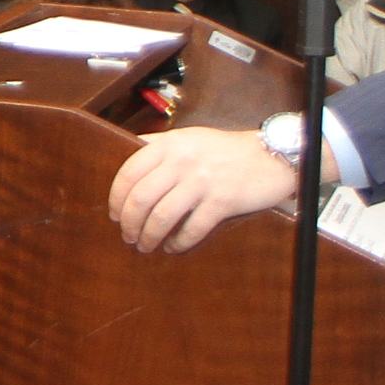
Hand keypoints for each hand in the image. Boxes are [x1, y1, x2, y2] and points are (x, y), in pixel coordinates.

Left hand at [108, 126, 300, 253]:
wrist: (270, 155)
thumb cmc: (225, 149)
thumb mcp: (188, 137)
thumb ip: (159, 144)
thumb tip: (128, 150)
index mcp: (169, 145)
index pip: (128, 173)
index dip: (116, 198)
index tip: (114, 214)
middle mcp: (182, 162)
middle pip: (140, 199)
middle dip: (129, 223)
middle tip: (127, 236)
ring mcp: (202, 182)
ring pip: (161, 217)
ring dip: (148, 237)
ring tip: (145, 246)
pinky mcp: (222, 202)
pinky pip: (192, 229)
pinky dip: (178, 243)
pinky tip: (173, 247)